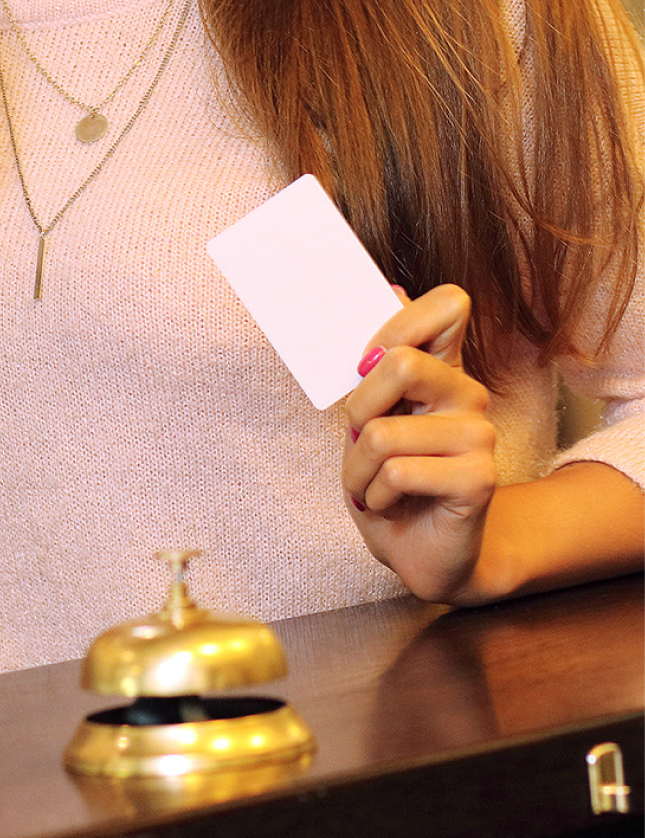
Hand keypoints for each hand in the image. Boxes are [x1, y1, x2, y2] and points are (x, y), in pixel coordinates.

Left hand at [343, 284, 497, 602]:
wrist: (419, 550)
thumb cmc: (389, 479)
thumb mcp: (369, 413)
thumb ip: (378, 358)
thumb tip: (390, 287)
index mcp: (442, 369)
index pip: (448, 305)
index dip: (400, 321)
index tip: (367, 361)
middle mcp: (468, 394)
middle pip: (400, 362)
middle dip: (357, 407)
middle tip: (360, 438)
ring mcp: (479, 435)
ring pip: (383, 432)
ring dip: (358, 468)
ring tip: (372, 484)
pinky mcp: (479, 478)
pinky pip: (399, 472)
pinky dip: (376, 493)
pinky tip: (391, 504)